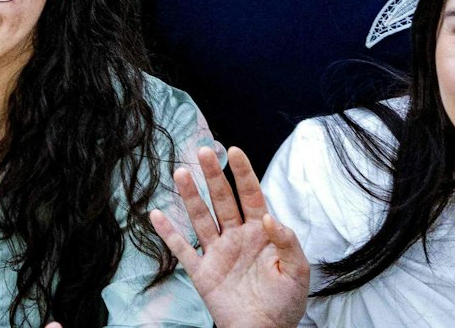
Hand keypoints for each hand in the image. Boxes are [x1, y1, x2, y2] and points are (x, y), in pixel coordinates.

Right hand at [149, 146, 308, 327]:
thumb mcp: (297, 270)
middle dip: (213, 175)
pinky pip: (182, 249)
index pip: (251, 195)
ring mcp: (218, 253)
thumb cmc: (285, 302)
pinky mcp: (203, 272)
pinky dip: (169, 233)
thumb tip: (269, 217)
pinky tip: (157, 214)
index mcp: (260, 232)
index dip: (243, 173)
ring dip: (190, 196)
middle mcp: (237, 237)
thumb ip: (287, 242)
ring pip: (201, 218)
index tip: (234, 151)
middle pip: (222, 200)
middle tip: (203, 151)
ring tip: (181, 173)